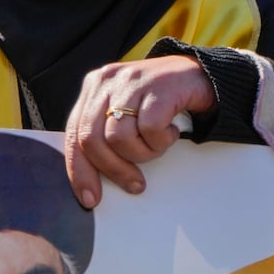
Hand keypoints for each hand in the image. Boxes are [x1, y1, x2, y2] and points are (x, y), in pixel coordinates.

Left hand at [64, 54, 213, 208]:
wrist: (199, 74)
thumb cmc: (160, 101)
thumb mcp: (125, 113)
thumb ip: (104, 134)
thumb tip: (91, 179)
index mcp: (93, 88)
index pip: (74, 134)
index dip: (79, 171)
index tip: (89, 198)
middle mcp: (106, 81)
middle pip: (92, 139)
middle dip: (113, 170)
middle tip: (134, 184)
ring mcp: (131, 81)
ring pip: (119, 138)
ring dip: (143, 153)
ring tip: (157, 144)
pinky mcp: (157, 87)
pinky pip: (150, 130)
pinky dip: (162, 141)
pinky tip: (171, 131)